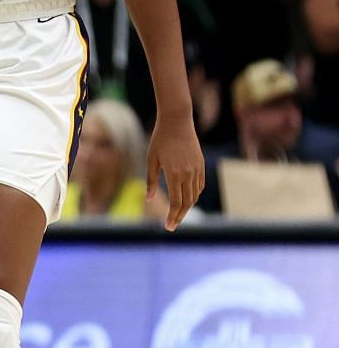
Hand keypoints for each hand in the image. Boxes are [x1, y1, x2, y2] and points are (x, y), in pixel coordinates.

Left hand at [147, 112, 204, 230]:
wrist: (177, 121)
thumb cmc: (159, 140)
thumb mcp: (151, 160)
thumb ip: (151, 181)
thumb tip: (148, 199)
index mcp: (174, 174)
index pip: (176, 202)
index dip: (172, 216)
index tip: (168, 226)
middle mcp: (188, 173)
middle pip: (187, 202)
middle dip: (179, 216)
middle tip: (172, 226)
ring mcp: (197, 169)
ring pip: (194, 195)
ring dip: (187, 207)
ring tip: (177, 215)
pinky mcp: (200, 165)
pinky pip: (199, 185)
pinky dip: (194, 195)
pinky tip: (187, 200)